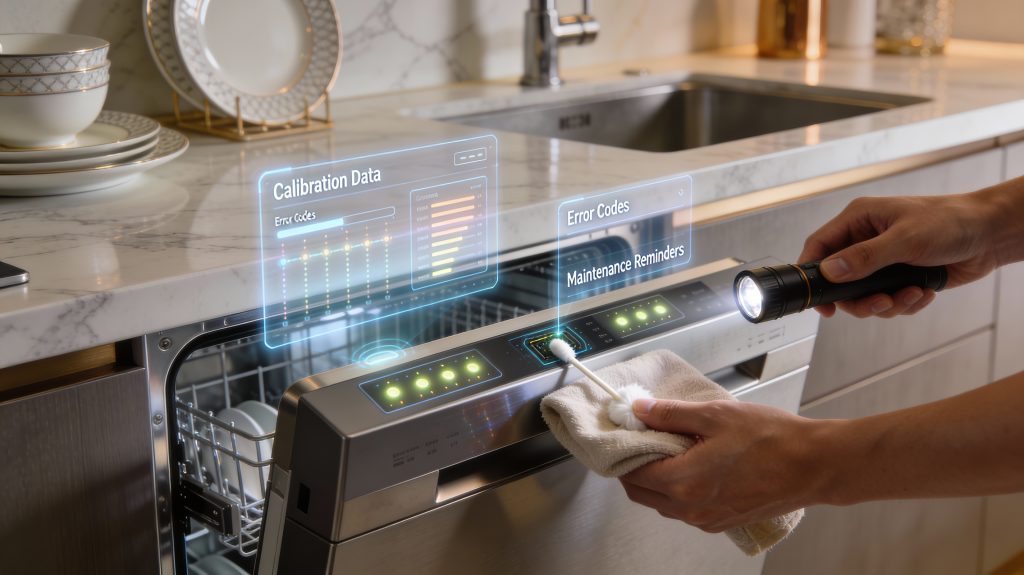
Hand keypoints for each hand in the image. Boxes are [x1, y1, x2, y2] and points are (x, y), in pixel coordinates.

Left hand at [619, 398, 828, 532]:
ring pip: (662, 504)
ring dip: (656, 480)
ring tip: (670, 450)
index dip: (624, 452)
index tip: (627, 434)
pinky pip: (685, 510)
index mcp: (684, 482)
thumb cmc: (772, 439)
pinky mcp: (723, 522)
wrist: (814, 465)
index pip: (632, 473)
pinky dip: (678, 491)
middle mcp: (691, 508)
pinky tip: (693, 466)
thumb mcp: (716, 415)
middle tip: (643, 441)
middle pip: (641, 493)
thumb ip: (671, 414)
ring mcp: (707, 519)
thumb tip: (641, 409)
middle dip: (634, 468)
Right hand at [798, 193, 1007, 317]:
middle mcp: (866, 240)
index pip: (820, 245)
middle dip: (860, 299)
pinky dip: (904, 303)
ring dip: (886, 303)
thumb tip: (830, 271)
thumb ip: (865, 257)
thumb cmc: (952, 222)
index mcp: (859, 219)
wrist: (990, 235)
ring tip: (910, 295)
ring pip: (864, 296)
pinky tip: (923, 292)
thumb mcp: (905, 239)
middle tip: (879, 303)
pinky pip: (887, 301)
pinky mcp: (899, 278)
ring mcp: (882, 261)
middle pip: (840, 280)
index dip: (812, 273)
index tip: (818, 300)